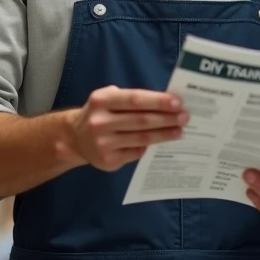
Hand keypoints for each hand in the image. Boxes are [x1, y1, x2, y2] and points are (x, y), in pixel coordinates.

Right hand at [55, 87, 187, 171]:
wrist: (74, 138)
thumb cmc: (101, 113)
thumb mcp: (109, 99)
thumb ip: (133, 99)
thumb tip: (167, 103)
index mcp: (102, 100)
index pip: (135, 100)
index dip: (158, 101)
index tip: (177, 103)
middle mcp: (100, 122)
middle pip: (141, 120)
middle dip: (166, 119)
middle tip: (185, 118)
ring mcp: (103, 143)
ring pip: (141, 138)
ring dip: (163, 134)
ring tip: (179, 131)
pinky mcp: (108, 160)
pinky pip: (136, 153)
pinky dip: (149, 147)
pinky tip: (161, 143)